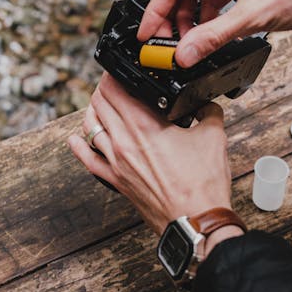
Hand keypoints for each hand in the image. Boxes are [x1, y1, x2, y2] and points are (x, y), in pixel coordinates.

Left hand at [68, 73, 232, 235]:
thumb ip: (208, 112)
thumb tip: (206, 103)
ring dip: (93, 111)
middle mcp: (123, 141)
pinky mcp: (115, 181)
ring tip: (100, 104)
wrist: (196, 222)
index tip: (118, 69)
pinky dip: (80, 146)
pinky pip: (88, 160)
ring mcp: (115, 162)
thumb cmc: (202, 185)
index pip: (114, 89)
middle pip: (98, 103)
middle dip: (103, 89)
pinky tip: (77, 138)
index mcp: (144, 125)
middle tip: (113, 83)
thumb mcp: (214, 137)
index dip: (113, 74)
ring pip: (90, 127)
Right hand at [137, 0, 291, 66]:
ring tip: (188, 48)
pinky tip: (208, 38)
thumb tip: (184, 54)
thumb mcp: (252, 16)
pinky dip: (208, 21)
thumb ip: (214, 37)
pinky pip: (214, 3)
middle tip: (164, 48)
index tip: (144, 35)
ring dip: (190, 24)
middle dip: (171, 21)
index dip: (155, 11)